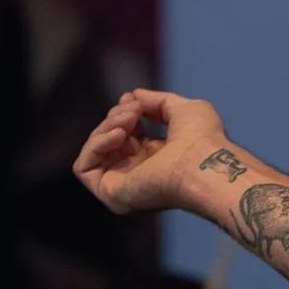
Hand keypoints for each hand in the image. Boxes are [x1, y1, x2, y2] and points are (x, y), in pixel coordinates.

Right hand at [74, 88, 230, 215]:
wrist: (205, 163)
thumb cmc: (203, 138)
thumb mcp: (184, 109)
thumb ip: (157, 101)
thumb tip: (133, 95)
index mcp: (158, 158)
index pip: (126, 135)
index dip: (124, 113)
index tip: (131, 99)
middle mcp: (139, 173)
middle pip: (108, 141)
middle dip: (116, 117)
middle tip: (133, 109)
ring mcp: (123, 185)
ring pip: (95, 151)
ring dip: (106, 127)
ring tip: (129, 119)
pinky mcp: (110, 194)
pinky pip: (84, 167)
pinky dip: (95, 145)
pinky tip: (118, 133)